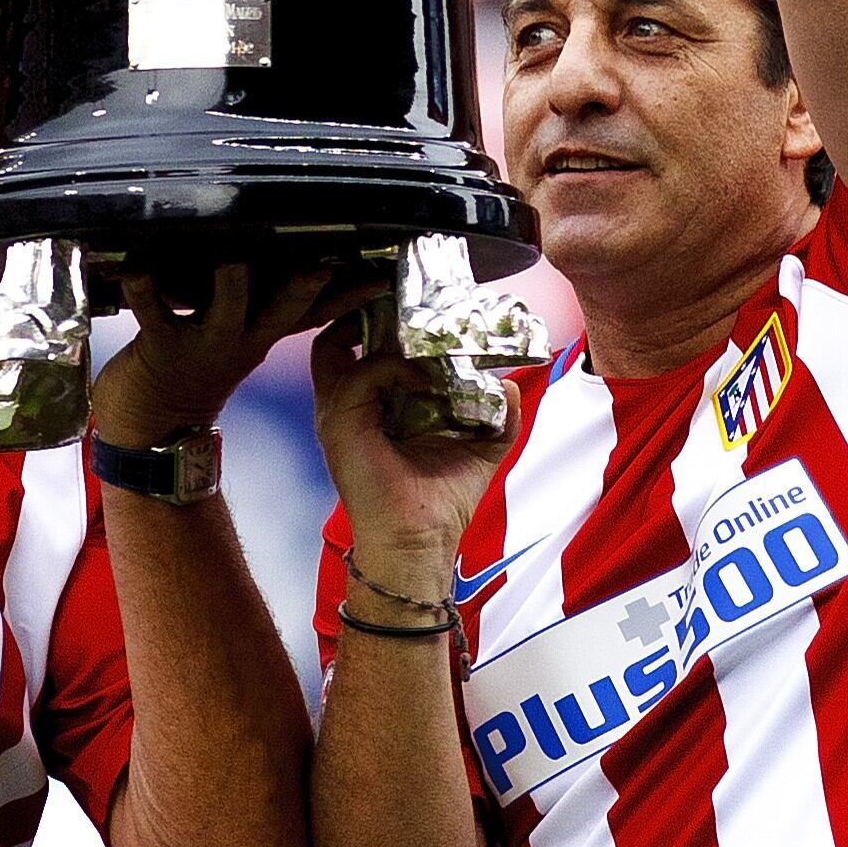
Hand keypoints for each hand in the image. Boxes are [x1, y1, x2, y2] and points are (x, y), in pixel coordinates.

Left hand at [89, 265, 345, 450]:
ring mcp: (203, 342)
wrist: (150, 428)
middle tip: (323, 266)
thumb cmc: (194, 374)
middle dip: (304, 288)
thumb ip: (265, 307)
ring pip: (226, 307)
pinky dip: (144, 288)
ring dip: (232, 283)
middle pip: (284, 308)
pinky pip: (152, 311)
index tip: (380, 274)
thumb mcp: (243, 343)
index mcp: (262, 334)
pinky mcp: (160, 344)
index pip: (317, 312)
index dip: (350, 296)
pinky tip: (140, 267)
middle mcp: (241, 338)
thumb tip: (299, 268)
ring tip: (235, 259)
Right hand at [309, 314, 501, 596]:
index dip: (384, 321)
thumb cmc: (441, 503)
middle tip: (410, 303)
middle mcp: (349, 404)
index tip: (421, 310)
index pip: (361, 345)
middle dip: (370, 311)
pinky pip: (363, 372)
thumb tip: (511, 386)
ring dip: (380, 331)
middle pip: (338, 335)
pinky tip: (425, 379)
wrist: (420, 543)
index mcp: (373, 406)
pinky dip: (394, 365)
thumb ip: (497, 416)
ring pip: (336, 344)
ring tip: (415, 333)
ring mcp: (338, 412)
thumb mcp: (480, 447)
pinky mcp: (340, 422)